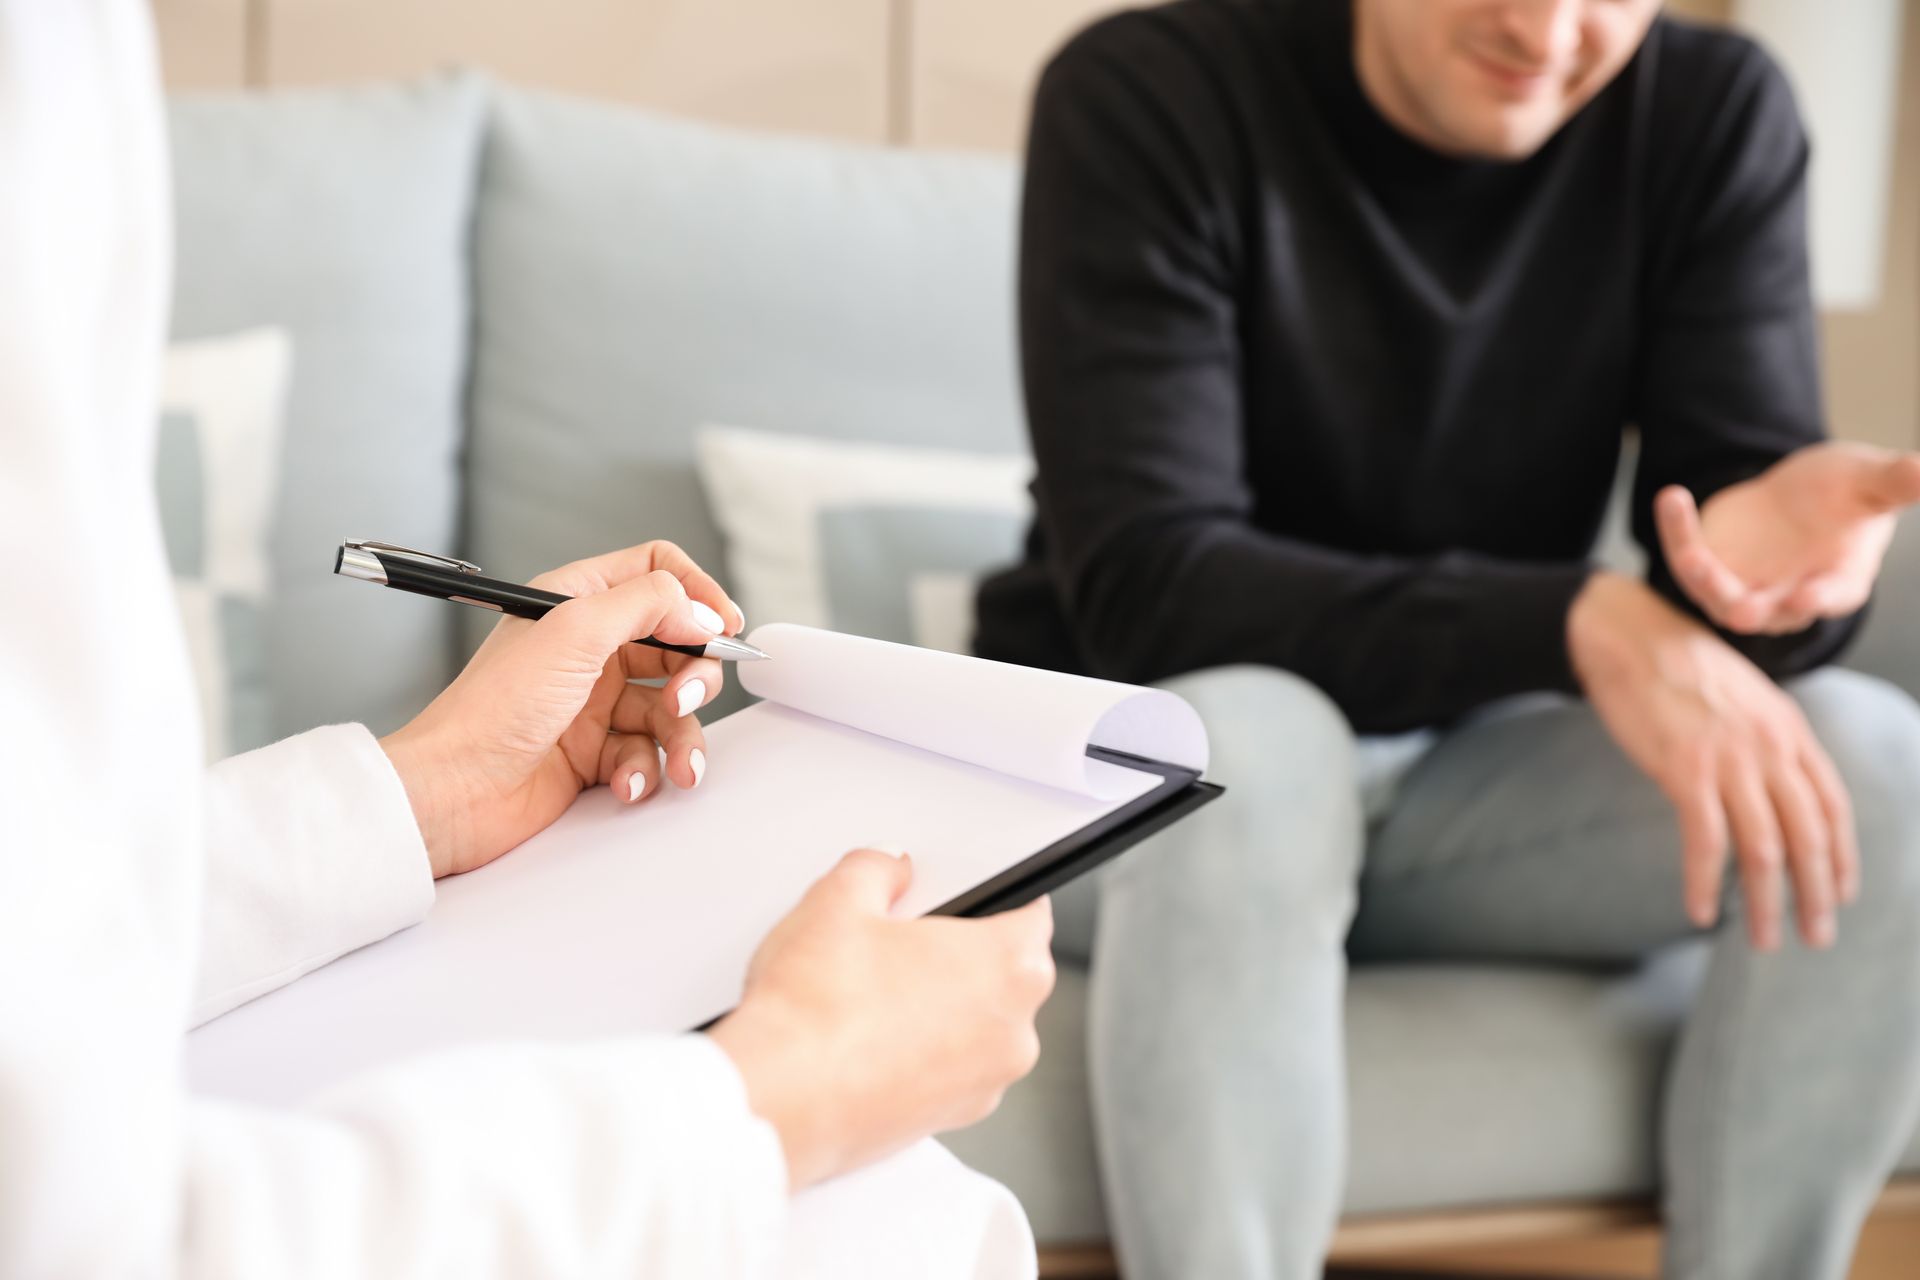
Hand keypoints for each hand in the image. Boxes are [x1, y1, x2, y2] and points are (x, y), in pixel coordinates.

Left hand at [380, 541, 746, 878]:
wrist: (452, 793)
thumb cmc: (494, 708)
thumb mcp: (575, 632)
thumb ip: (648, 604)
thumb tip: (701, 610)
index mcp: (578, 602)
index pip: (657, 572)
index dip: (697, 594)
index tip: (724, 626)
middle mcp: (589, 647)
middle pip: (677, 645)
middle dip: (695, 676)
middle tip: (684, 701)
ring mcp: (594, 702)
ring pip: (671, 708)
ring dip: (682, 738)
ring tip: (677, 766)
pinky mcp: (594, 753)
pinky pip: (646, 754)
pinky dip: (644, 772)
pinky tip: (621, 784)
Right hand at [706, 850, 1055, 1189]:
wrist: (780, 1102)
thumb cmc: (817, 1012)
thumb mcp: (837, 902)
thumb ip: (876, 868)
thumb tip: (888, 868)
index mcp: (1010, 965)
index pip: (1032, 912)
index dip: (997, 896)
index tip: (967, 895)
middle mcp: (1014, 1031)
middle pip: (1006, 971)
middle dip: (961, 953)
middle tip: (901, 940)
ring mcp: (986, 1083)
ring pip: (978, 1025)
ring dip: (942, 1008)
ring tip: (873, 993)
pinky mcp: (951, 1119)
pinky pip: (950, 1069)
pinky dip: (922, 1054)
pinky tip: (867, 1039)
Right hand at [1568, 572, 1856, 951]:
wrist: (1629, 634)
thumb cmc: (1677, 662)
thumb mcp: (1744, 696)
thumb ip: (1765, 739)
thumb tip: (1768, 784)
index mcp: (1790, 730)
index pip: (1833, 806)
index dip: (1842, 856)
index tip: (1841, 894)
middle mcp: (1771, 748)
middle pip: (1808, 837)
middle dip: (1816, 895)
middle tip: (1815, 937)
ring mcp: (1730, 760)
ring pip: (1765, 849)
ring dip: (1768, 903)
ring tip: (1766, 940)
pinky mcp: (1685, 771)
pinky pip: (1705, 842)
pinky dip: (1706, 883)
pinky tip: (1702, 911)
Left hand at [1656, 442, 1919, 634]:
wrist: (1798, 495)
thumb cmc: (1844, 492)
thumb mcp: (1869, 480)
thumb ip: (1895, 481)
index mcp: (1838, 582)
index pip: (1831, 597)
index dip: (1819, 600)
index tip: (1807, 598)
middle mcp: (1789, 597)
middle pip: (1766, 612)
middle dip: (1751, 610)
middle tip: (1739, 610)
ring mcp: (1744, 589)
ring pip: (1717, 595)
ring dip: (1702, 578)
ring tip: (1692, 552)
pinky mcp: (1708, 572)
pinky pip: (1686, 557)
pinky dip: (1676, 531)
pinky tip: (1672, 495)